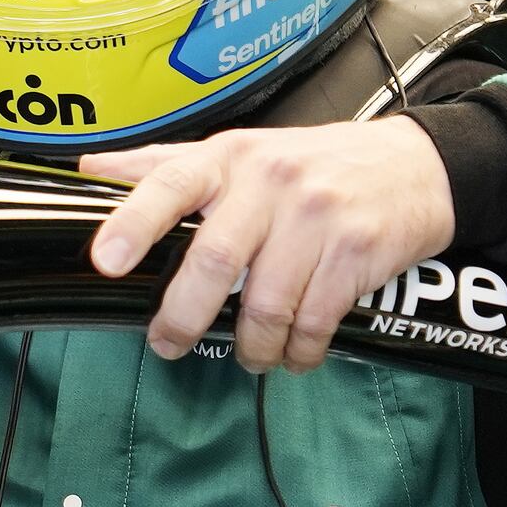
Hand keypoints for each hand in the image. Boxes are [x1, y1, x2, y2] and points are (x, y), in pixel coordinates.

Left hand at [78, 116, 456, 368]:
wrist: (417, 167)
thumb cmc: (314, 165)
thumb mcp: (240, 152)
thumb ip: (165, 165)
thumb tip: (88, 170)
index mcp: (231, 158)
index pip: (170, 182)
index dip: (133, 222)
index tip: (104, 260)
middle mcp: (271, 182)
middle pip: (215, 259)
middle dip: (185, 316)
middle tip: (168, 343)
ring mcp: (317, 216)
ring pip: (267, 304)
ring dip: (253, 346)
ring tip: (252, 355)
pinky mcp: (357, 252)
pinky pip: (314, 321)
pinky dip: (299, 351)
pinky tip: (295, 352)